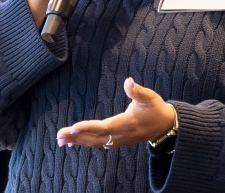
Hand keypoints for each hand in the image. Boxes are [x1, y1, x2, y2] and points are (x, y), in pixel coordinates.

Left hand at [56, 78, 175, 148]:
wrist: (165, 126)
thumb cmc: (156, 109)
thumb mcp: (150, 97)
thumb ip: (138, 91)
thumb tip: (129, 81)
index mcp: (127, 123)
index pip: (105, 127)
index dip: (89, 127)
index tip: (74, 126)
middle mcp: (120, 135)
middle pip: (95, 138)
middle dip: (76, 136)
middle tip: (59, 134)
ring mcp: (118, 140)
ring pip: (95, 143)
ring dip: (77, 141)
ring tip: (60, 139)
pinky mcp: (116, 141)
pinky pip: (98, 144)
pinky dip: (84, 143)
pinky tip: (72, 143)